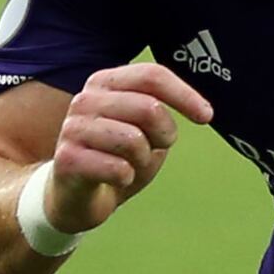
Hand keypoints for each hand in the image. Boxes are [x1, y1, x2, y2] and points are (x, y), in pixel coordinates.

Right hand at [47, 62, 215, 233]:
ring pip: (134, 140)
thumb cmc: (117, 158)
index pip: (152, 76)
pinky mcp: (67, 160)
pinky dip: (127, 178)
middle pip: (149, 108)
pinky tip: (115, 178)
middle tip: (154, 149)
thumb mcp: (145, 130)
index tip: (206, 116)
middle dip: (165, 135)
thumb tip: (203, 110)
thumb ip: (161, 110)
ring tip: (129, 164)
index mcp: (105, 83)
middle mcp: (86, 99)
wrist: (76, 197)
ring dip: (143, 160)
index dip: (184, 95)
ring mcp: (72, 129)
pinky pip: (118, 168)